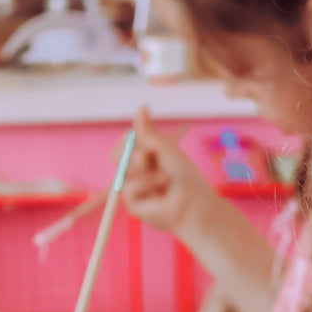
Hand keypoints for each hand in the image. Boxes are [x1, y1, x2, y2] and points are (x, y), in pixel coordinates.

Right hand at [123, 105, 221, 235]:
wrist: (194, 204)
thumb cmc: (186, 178)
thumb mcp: (166, 149)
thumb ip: (149, 132)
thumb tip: (142, 106)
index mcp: (146, 155)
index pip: (126, 140)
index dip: (130, 137)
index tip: (142, 138)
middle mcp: (138, 170)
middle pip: (117, 153)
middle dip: (130, 152)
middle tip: (146, 157)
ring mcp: (133, 186)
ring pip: (122, 170)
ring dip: (143, 170)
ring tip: (164, 176)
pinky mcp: (132, 203)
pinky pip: (128, 188)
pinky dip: (145, 186)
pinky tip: (160, 191)